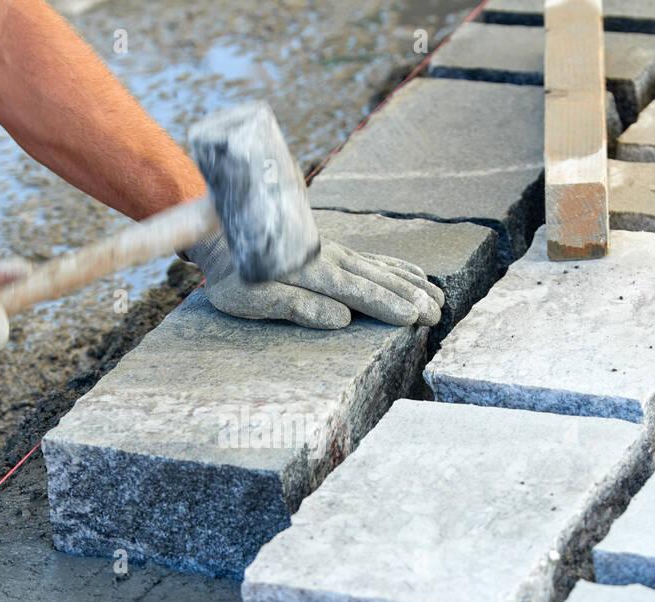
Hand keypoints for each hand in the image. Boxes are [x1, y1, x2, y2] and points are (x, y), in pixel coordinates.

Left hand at [185, 232, 443, 329]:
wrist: (214, 229)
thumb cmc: (230, 272)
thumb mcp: (253, 297)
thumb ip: (298, 307)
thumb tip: (341, 319)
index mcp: (313, 272)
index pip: (360, 292)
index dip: (390, 306)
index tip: (417, 318)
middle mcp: (328, 257)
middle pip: (378, 278)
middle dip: (411, 296)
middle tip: (439, 313)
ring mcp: (330, 250)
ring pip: (380, 266)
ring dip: (409, 282)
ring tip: (437, 296)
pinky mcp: (327, 248)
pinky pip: (370, 258)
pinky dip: (395, 266)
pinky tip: (411, 273)